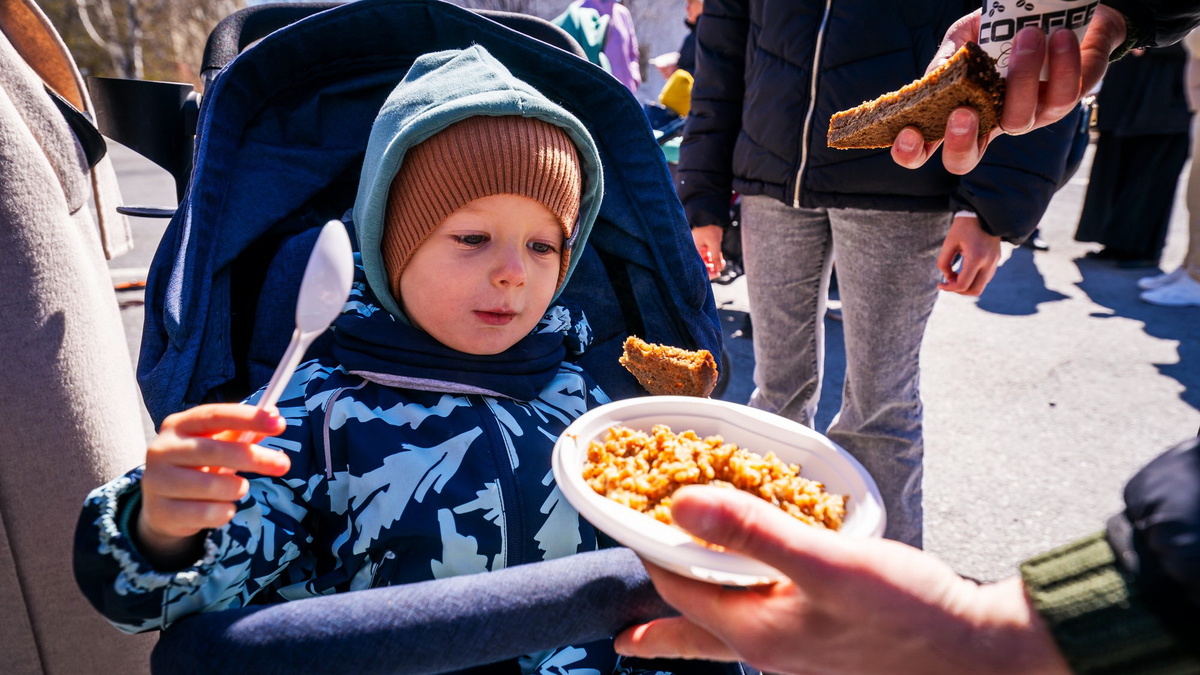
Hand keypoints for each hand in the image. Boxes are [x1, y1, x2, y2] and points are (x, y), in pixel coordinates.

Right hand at [137, 403, 288, 566]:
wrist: (162, 505)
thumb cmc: (196, 466)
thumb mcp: (216, 444)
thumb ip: (243, 432)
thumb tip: (275, 415)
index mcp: (178, 425)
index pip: (214, 415)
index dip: (248, 418)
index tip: (279, 424)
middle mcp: (163, 449)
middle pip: (215, 451)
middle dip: (255, 457)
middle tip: (284, 464)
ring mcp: (158, 481)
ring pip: (213, 486)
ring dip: (238, 488)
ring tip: (238, 488)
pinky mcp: (162, 511)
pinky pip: (208, 513)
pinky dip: (225, 511)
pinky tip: (222, 507)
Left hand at [614, 486, 1068, 674]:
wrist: (980, 650)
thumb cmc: (908, 610)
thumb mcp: (827, 562)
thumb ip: (752, 533)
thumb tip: (681, 507)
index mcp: (757, 634)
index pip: (681, 592)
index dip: (652, 556)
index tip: (631, 523)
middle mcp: (770, 652)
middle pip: (694, 634)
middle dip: (657, 629)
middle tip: (621, 637)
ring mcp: (798, 654)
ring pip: (728, 634)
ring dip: (698, 617)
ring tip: (671, 621)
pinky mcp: (824, 645)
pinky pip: (764, 627)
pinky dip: (742, 610)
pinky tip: (752, 598)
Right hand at [692, 224, 724, 279]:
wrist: (711, 216)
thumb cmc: (709, 227)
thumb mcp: (714, 243)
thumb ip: (716, 257)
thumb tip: (718, 269)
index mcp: (693, 250)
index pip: (698, 265)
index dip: (707, 272)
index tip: (717, 274)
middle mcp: (695, 251)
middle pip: (702, 265)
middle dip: (712, 268)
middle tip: (720, 269)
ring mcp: (700, 249)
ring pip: (707, 261)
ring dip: (715, 264)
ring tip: (722, 263)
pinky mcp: (705, 247)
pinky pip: (710, 256)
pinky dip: (715, 259)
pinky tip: (721, 260)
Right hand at [892, 5, 1125, 174]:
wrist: (1053, 14)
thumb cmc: (1001, 30)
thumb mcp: (965, 37)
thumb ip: (948, 58)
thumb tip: (935, 79)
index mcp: (959, 111)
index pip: (927, 148)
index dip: (912, 152)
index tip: (909, 131)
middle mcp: (990, 124)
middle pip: (965, 161)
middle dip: (961, 142)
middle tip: (963, 111)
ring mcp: (1026, 119)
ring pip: (1019, 120)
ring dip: (1021, 78)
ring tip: (1027, 35)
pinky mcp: (1064, 102)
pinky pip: (1064, 95)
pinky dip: (1062, 63)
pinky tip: (1056, 35)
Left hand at [937, 215, 1000, 295]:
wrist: (983, 212)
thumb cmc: (963, 226)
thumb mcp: (949, 243)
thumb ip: (944, 262)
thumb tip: (948, 278)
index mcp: (976, 257)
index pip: (963, 284)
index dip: (949, 288)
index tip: (940, 284)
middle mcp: (989, 262)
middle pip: (975, 290)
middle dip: (959, 291)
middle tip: (948, 283)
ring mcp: (995, 261)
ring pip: (981, 285)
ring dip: (967, 286)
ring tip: (954, 275)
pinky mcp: (996, 259)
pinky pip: (985, 277)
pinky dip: (974, 279)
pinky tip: (963, 271)